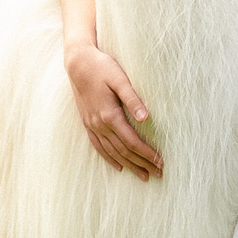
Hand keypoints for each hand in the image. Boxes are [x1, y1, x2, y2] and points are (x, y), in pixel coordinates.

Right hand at [65, 42, 162, 178]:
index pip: (132, 142)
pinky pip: (98, 146)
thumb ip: (133, 99)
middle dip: (142, 164)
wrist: (77, 63)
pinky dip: (109, 158)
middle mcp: (99, 124)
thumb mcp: (120, 79)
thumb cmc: (102, 67)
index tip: (161, 162)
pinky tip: (119, 166)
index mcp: (109, 115)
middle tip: (158, 174)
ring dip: (129, 165)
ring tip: (143, 175)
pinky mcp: (87, 123)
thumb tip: (146, 118)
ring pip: (112, 152)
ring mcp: (92, 125)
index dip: (147, 154)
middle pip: (123, 151)